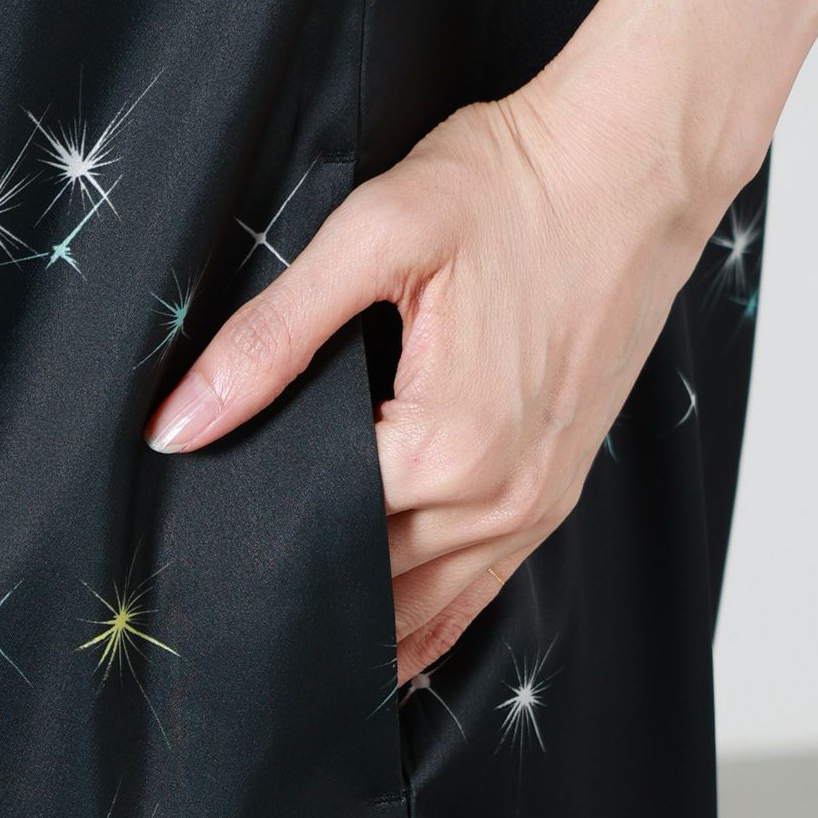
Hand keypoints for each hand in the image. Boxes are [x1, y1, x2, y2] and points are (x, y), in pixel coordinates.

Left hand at [143, 67, 735, 685]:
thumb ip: (270, 337)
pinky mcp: (554, 493)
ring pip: (422, 606)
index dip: (250, 527)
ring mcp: (535, 505)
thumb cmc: (514, 185)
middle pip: (365, 580)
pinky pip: (478, 593)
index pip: (314, 528)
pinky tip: (382, 653)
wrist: (639, 164)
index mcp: (447, 447)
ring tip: (282, 642)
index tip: (196, 540)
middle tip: (218, 595)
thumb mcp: (374, 235)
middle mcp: (498, 499)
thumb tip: (178, 426)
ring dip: (358, 621)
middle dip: (298, 578)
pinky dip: (425, 622)